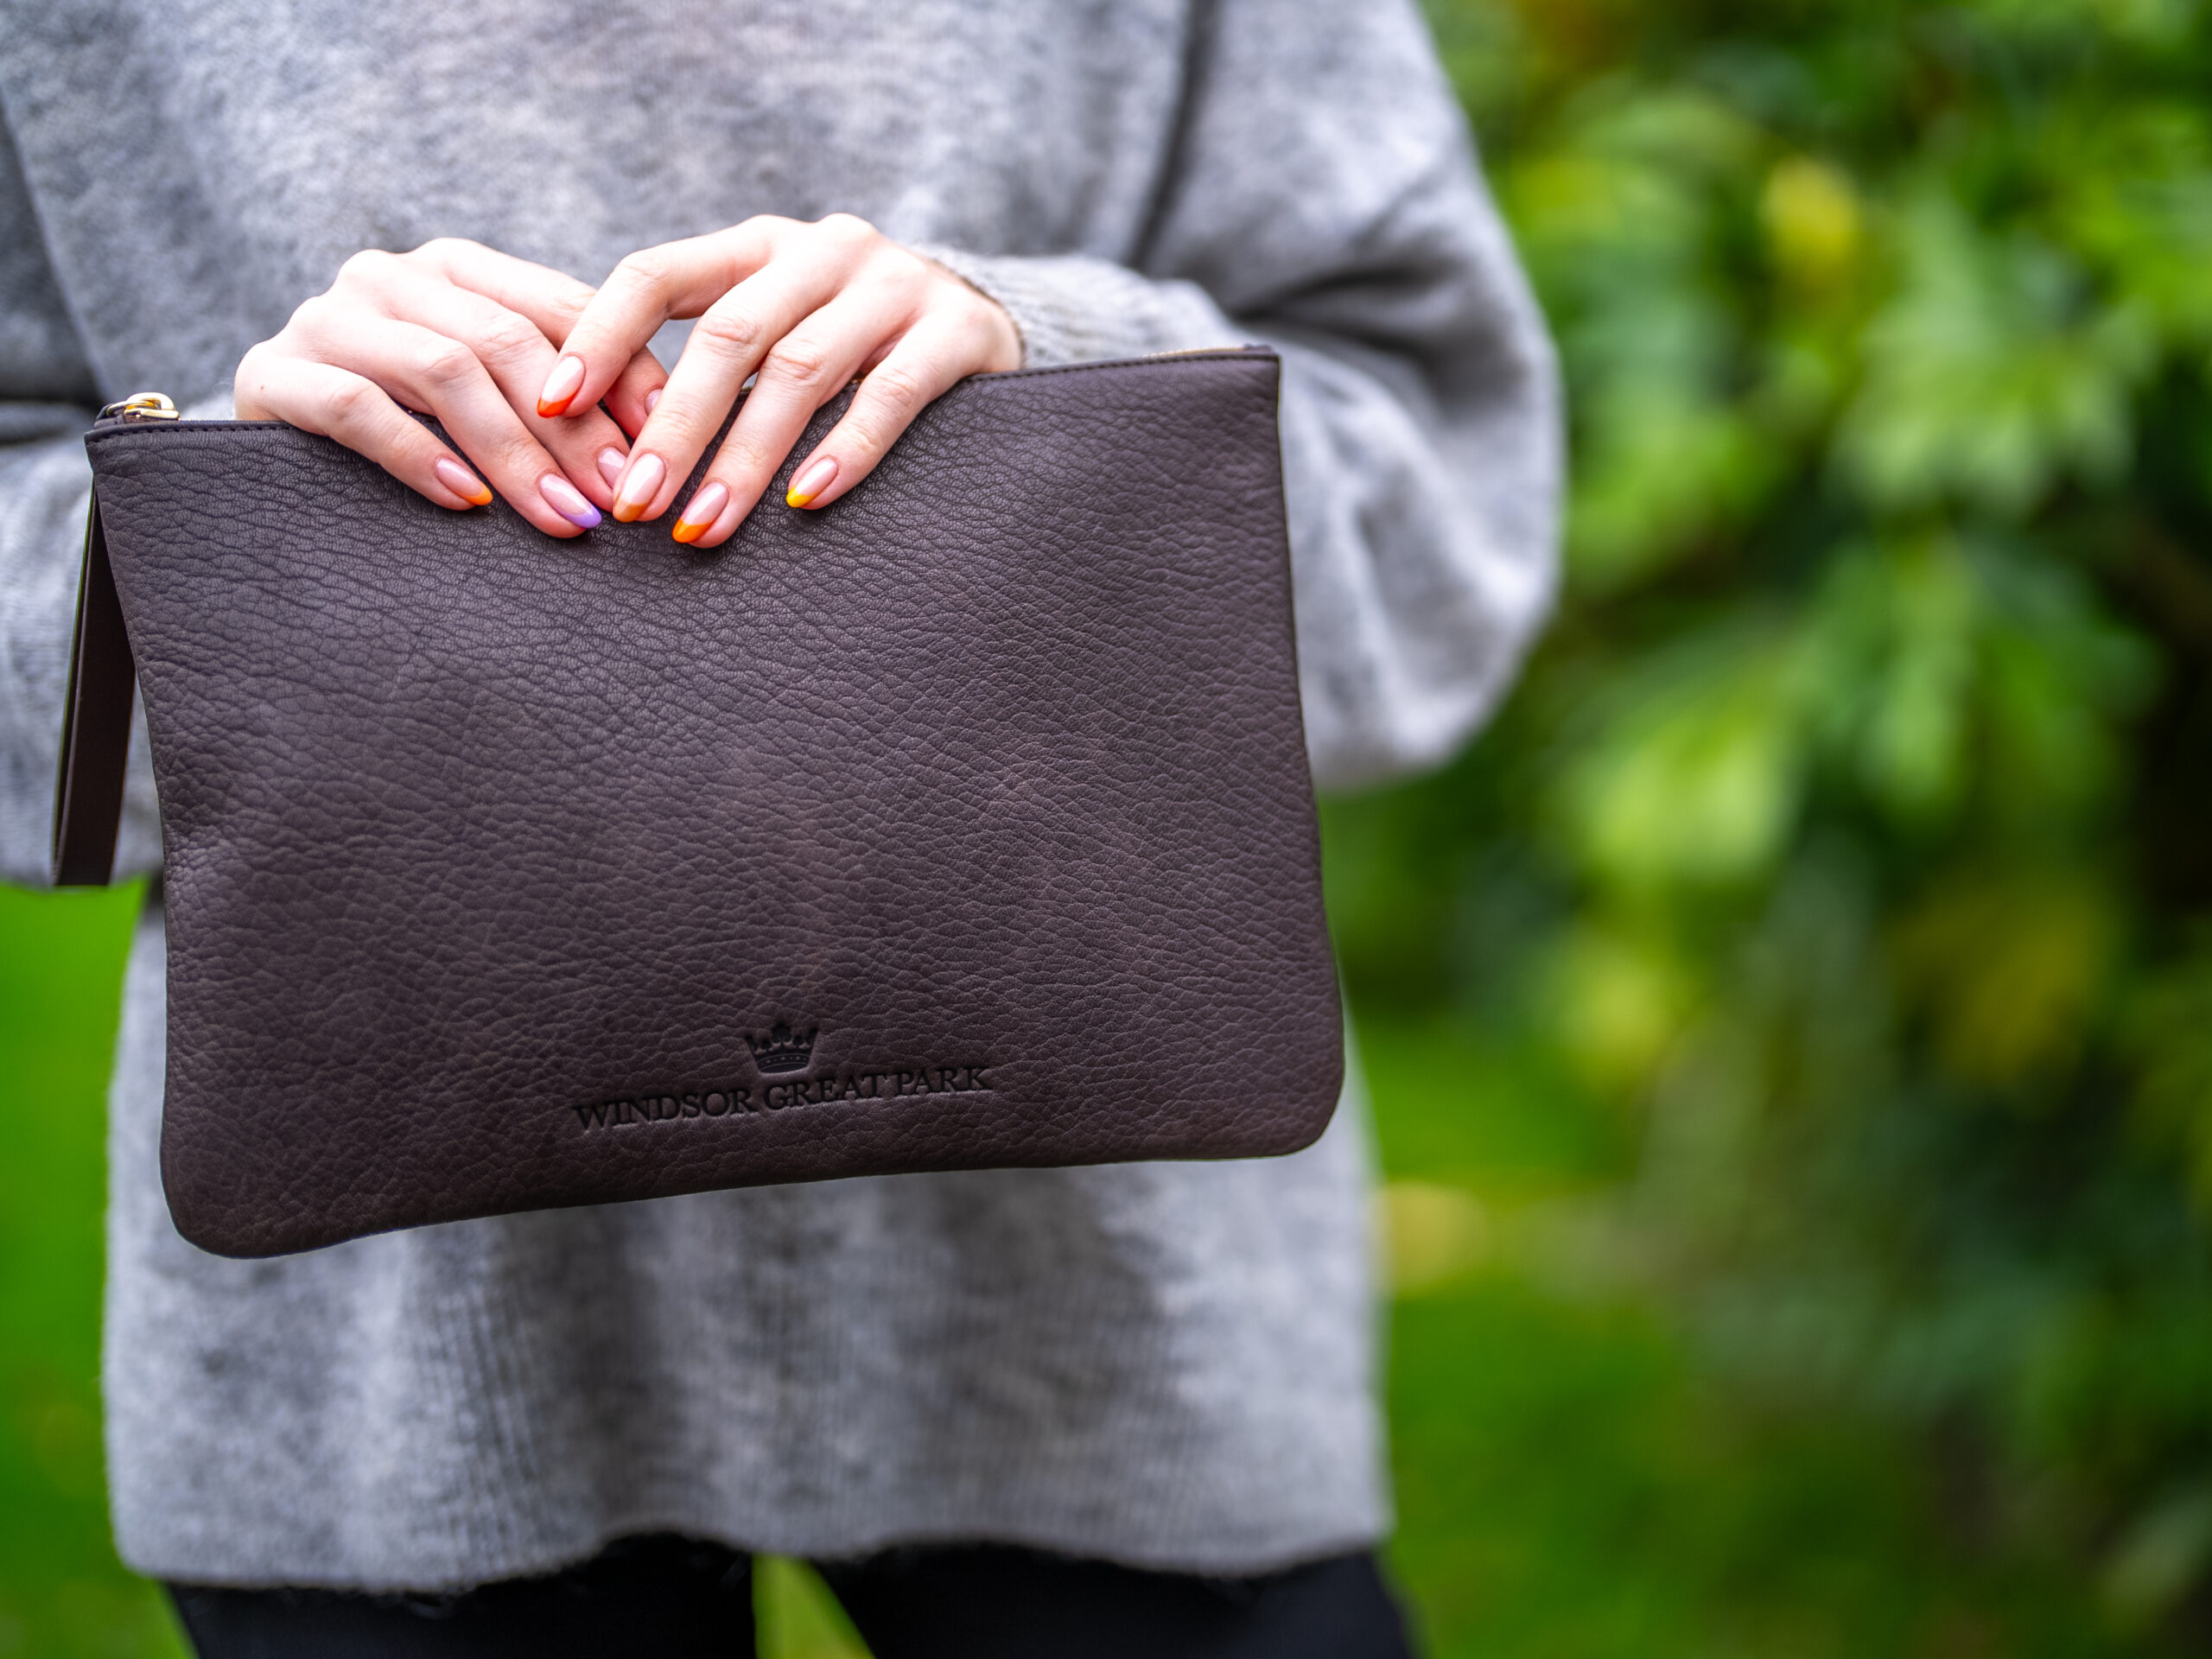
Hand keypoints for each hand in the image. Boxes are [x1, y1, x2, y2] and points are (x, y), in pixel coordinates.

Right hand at [233, 240, 668, 537]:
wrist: (272, 468)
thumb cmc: (412, 438)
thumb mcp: (491, 402)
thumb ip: (560, 397)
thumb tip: (664, 443)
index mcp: (457, 270)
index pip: (561, 307)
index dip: (624, 373)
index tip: (670, 442)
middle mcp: (390, 277)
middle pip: (506, 341)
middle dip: (576, 428)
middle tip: (622, 497)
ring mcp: (327, 319)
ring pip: (444, 370)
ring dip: (516, 453)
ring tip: (564, 516)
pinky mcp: (274, 374)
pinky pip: (358, 409)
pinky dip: (422, 457)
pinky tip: (469, 503)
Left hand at [540, 214, 1021, 546]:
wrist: (987, 317)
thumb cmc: (853, 339)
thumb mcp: (777, 320)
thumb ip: (711, 357)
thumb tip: (596, 441)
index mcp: (758, 243)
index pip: (656, 273)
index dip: (599, 337)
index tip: (551, 406)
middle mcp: (823, 250)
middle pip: (729, 336)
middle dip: (673, 427)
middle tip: (633, 505)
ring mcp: (894, 287)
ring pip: (799, 371)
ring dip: (744, 457)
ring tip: (704, 526)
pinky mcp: (956, 332)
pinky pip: (891, 394)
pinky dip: (845, 451)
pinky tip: (805, 500)